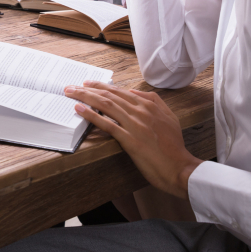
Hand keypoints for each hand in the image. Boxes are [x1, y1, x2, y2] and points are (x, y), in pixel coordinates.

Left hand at [65, 80, 202, 198]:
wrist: (179, 167)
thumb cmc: (174, 146)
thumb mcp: (169, 117)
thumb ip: (154, 102)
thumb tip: (134, 93)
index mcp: (150, 105)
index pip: (120, 91)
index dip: (102, 86)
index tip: (88, 84)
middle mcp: (141, 111)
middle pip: (110, 95)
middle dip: (88, 89)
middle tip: (72, 87)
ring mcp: (135, 124)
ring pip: (106, 105)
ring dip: (85, 97)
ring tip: (71, 93)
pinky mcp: (130, 139)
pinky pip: (107, 124)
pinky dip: (91, 115)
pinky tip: (80, 110)